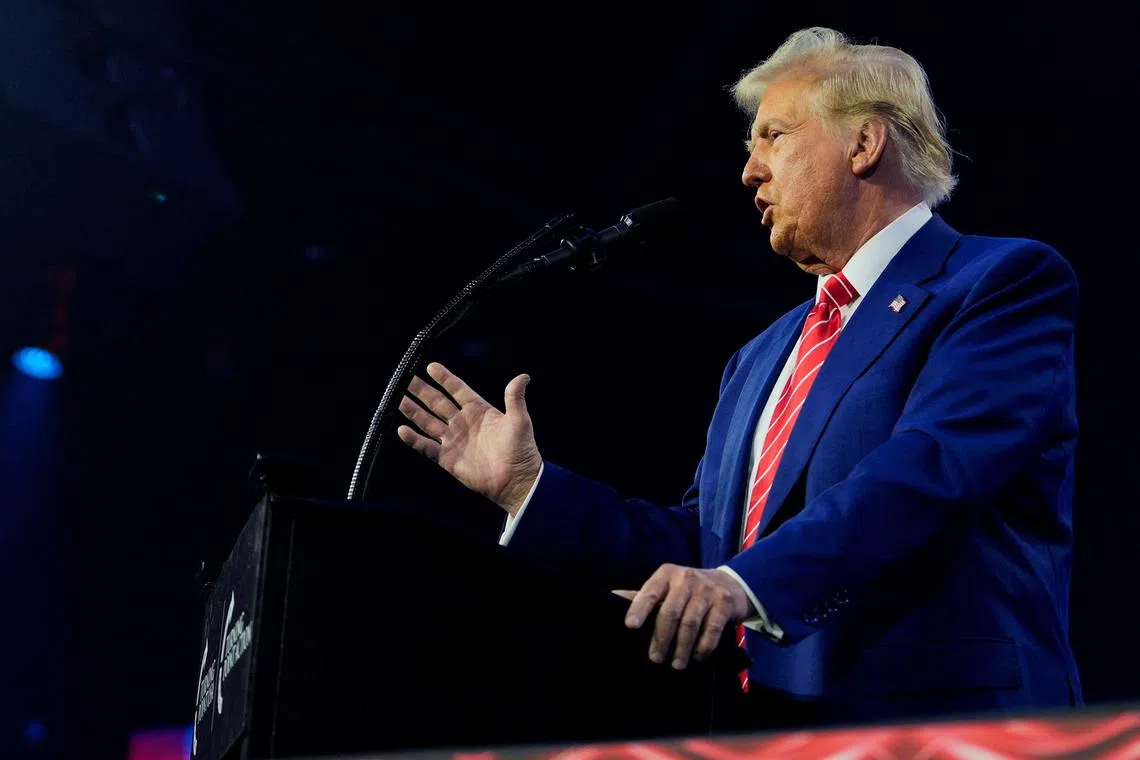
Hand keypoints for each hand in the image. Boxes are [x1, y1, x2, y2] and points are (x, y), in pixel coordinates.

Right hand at [397, 362, 541, 514]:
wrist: (516, 479)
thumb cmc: (521, 449)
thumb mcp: (519, 420)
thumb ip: (515, 397)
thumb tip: (523, 377)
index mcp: (478, 410)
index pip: (457, 390)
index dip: (445, 378)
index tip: (432, 367)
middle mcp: (463, 423)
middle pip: (438, 403)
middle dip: (423, 391)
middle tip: (408, 380)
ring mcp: (454, 440)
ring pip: (428, 422)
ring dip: (414, 412)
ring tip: (400, 400)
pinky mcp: (448, 458)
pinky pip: (426, 447)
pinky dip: (414, 439)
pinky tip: (402, 430)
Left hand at [614, 564, 754, 669]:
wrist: (729, 584)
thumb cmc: (688, 589)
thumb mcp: (666, 586)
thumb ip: (643, 595)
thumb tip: (612, 598)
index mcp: (666, 574)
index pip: (649, 592)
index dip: (639, 609)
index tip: (630, 626)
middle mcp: (686, 578)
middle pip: (669, 612)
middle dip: (661, 639)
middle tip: (655, 659)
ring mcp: (707, 590)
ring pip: (690, 623)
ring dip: (682, 648)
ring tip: (676, 664)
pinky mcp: (724, 602)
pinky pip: (712, 628)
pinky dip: (703, 646)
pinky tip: (697, 656)